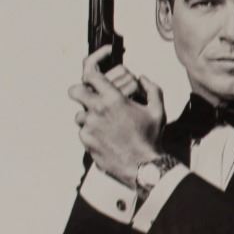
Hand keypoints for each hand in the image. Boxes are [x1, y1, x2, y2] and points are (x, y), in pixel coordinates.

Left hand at [71, 46, 165, 183]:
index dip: (93, 66)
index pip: (91, 74)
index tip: (97, 67)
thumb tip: (142, 78)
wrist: (142, 167)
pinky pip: (83, 131)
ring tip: (104, 122)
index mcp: (114, 99)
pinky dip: (92, 131)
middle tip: (89, 94)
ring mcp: (89, 126)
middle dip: (80, 90)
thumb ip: (152, 88)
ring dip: (89, 115)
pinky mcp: (86, 141)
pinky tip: (106, 137)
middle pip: (75, 91)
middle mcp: (97, 110)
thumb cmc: (150, 138)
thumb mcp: (158, 110)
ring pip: (79, 114)